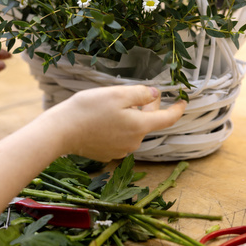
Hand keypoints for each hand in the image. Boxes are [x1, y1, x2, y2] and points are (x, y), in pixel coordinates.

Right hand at [46, 85, 185, 160]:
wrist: (61, 131)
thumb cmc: (89, 109)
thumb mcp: (117, 94)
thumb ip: (140, 94)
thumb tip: (155, 94)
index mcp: (140, 126)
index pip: (167, 119)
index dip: (177, 108)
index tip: (183, 101)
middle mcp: (134, 142)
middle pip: (147, 122)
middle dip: (147, 107)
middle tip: (138, 92)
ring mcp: (119, 150)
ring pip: (132, 129)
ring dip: (130, 116)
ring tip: (113, 103)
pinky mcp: (106, 153)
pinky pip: (119, 136)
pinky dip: (117, 126)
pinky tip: (103, 117)